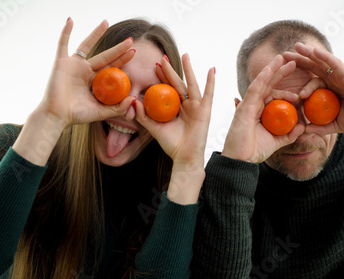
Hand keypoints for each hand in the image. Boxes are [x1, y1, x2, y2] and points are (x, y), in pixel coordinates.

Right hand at [39, 18, 136, 127]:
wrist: (57, 116)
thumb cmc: (77, 115)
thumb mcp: (101, 112)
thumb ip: (117, 107)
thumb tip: (134, 98)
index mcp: (94, 81)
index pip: (111, 67)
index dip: (122, 59)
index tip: (134, 52)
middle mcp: (85, 71)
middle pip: (105, 56)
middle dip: (118, 48)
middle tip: (130, 40)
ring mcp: (73, 65)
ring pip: (87, 45)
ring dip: (96, 33)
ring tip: (106, 22)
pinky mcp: (61, 62)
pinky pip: (63, 43)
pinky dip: (66, 32)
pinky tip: (70, 20)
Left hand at [134, 54, 214, 203]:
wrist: (183, 157)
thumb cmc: (170, 144)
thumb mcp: (154, 128)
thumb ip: (143, 116)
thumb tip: (132, 102)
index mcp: (174, 108)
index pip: (166, 88)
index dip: (161, 76)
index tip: (153, 65)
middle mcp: (185, 105)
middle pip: (177, 83)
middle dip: (170, 70)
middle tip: (163, 56)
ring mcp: (196, 106)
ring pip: (191, 84)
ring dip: (189, 69)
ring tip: (185, 55)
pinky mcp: (205, 110)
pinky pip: (208, 93)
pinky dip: (211, 82)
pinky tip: (211, 69)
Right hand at [221, 55, 303, 162]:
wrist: (242, 160)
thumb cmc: (255, 151)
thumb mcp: (277, 142)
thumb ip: (290, 134)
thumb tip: (303, 126)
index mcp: (261, 112)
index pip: (274, 95)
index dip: (286, 88)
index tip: (299, 87)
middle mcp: (254, 105)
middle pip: (269, 84)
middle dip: (280, 72)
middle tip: (294, 62)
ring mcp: (249, 104)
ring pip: (261, 82)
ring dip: (272, 69)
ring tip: (283, 58)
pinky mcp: (245, 106)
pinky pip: (254, 89)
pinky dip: (262, 78)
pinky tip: (270, 69)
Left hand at [284, 43, 343, 135]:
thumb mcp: (334, 125)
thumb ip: (319, 127)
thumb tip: (303, 131)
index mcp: (329, 89)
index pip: (311, 79)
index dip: (298, 76)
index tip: (283, 75)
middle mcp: (334, 79)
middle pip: (314, 67)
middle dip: (299, 60)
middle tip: (283, 55)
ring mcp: (341, 75)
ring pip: (322, 61)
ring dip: (309, 53)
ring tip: (297, 47)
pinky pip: (335, 64)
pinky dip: (325, 57)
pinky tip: (315, 51)